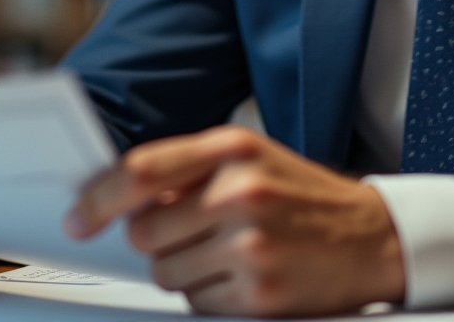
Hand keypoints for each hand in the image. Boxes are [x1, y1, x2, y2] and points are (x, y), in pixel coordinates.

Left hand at [67, 125, 404, 315]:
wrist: (375, 236)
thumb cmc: (304, 195)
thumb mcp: (253, 159)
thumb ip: (190, 170)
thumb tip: (118, 196)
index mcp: (234, 149)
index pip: (141, 170)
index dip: (98, 198)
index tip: (78, 218)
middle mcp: (240, 192)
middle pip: (144, 231)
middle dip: (154, 239)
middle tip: (187, 234)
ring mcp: (251, 245)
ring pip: (165, 272)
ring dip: (181, 270)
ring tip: (224, 254)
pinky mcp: (259, 294)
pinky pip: (196, 303)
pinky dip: (209, 295)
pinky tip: (243, 276)